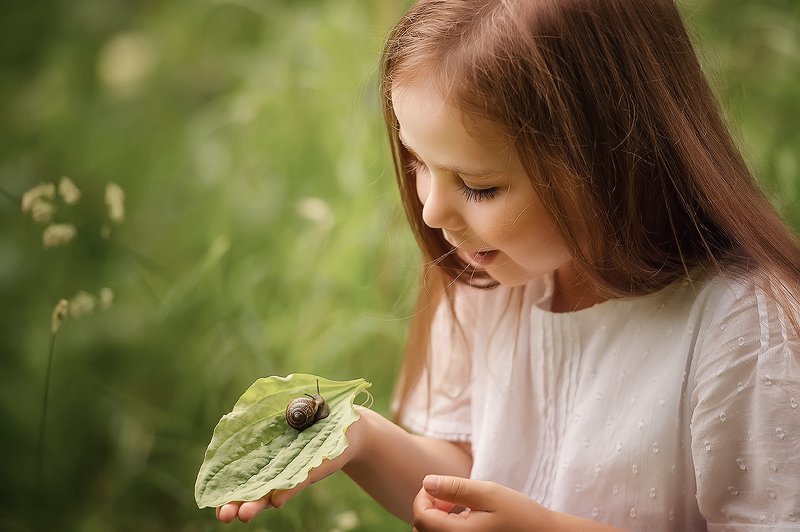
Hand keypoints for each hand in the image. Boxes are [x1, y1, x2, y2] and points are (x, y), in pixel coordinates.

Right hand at [215, 408, 366, 523]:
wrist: (347, 423)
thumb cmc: (309, 414)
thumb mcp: (285, 408)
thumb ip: (263, 414)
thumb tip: (237, 414)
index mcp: (261, 453)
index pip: (236, 473)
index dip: (223, 487)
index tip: (211, 500)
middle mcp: (273, 468)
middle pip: (250, 489)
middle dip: (235, 504)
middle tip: (222, 516)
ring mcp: (291, 471)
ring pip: (270, 493)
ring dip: (257, 504)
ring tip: (243, 515)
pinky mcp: (311, 471)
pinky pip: (296, 483)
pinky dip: (287, 491)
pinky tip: (276, 500)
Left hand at [411, 475, 549, 531]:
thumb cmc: (520, 515)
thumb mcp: (489, 494)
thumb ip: (455, 488)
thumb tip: (426, 482)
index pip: (420, 517)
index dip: (423, 496)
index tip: (441, 486)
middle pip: (422, 529)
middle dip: (429, 508)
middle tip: (452, 498)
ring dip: (437, 519)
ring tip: (460, 507)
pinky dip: (448, 527)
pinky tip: (467, 518)